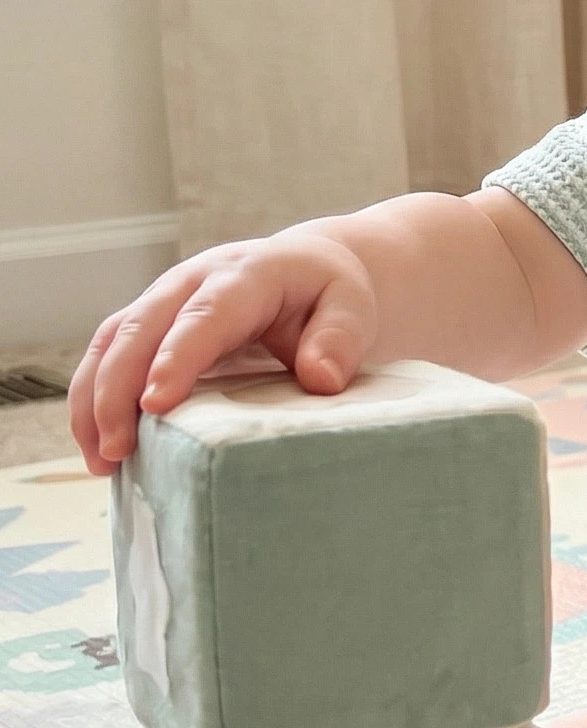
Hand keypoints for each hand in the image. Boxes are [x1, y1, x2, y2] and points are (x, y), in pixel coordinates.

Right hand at [69, 232, 377, 476]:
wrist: (308, 268)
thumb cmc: (328, 294)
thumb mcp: (351, 308)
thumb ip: (339, 339)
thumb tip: (320, 379)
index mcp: (244, 275)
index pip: (204, 317)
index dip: (176, 358)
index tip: (156, 404)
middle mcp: (192, 282)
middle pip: (140, 328)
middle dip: (117, 389)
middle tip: (117, 449)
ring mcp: (164, 300)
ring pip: (111, 341)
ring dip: (94, 399)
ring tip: (101, 459)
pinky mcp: (150, 323)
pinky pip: (108, 355)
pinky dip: (94, 399)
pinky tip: (100, 446)